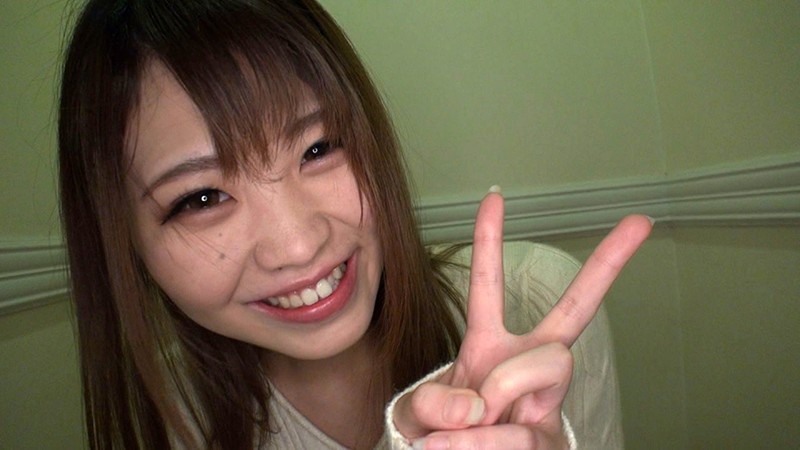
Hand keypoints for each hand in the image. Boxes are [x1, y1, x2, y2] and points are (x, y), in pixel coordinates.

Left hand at [393, 191, 651, 448]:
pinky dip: (488, 442)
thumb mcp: (417, 413)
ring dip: (501, 389)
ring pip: (551, 361)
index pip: (487, 286)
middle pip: (575, 309)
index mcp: (487, 347)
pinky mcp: (549, 440)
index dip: (489, 241)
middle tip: (640, 222)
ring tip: (467, 425)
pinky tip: (467, 448)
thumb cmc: (434, 439)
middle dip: (607, 264)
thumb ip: (434, 402)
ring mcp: (544, 402)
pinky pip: (527, 431)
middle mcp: (524, 365)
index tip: (495, 195)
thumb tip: (480, 406)